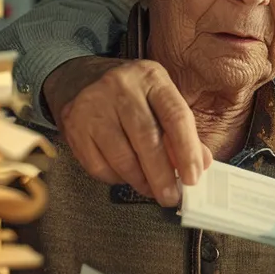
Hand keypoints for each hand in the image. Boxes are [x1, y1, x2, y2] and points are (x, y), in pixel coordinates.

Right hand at [44, 56, 210, 206]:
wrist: (81, 80)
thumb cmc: (131, 95)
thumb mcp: (160, 100)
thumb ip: (183, 131)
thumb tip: (201, 164)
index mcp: (151, 77)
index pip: (175, 116)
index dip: (187, 151)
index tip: (193, 178)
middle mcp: (120, 86)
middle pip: (147, 139)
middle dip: (162, 175)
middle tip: (171, 197)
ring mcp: (93, 105)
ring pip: (122, 157)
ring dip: (140, 181)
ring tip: (151, 190)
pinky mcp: (73, 125)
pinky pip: (98, 166)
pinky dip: (116, 178)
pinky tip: (125, 176)